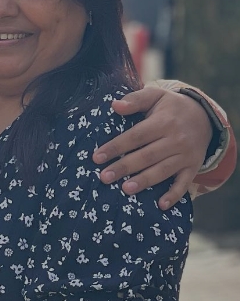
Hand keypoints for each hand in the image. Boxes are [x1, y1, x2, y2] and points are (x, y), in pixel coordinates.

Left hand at [92, 83, 210, 208]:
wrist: (204, 116)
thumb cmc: (170, 106)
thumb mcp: (155, 95)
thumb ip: (135, 99)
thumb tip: (114, 105)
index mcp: (163, 122)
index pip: (136, 136)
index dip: (116, 147)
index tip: (97, 157)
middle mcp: (176, 140)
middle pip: (146, 156)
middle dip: (124, 167)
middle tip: (104, 177)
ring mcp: (185, 155)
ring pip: (163, 171)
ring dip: (144, 181)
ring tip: (125, 190)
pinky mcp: (193, 167)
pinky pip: (184, 183)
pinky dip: (174, 195)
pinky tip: (161, 205)